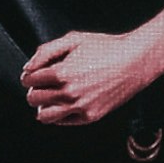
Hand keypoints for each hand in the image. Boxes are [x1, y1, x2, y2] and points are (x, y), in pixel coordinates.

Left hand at [22, 28, 157, 126]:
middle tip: (42, 85)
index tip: (34, 74)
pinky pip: (63, 122)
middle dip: (34, 90)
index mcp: (61, 73)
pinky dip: (59, 114)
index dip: (29, 75)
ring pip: (44, 116)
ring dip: (42, 107)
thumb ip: (46, 52)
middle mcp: (68, 92)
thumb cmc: (106, 48)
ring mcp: (80, 107)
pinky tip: (66, 103)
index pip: (29, 80)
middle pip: (33, 99)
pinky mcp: (90, 116)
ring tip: (51, 98)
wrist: (135, 61)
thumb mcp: (73, 40)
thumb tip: (28, 68)